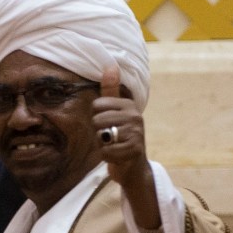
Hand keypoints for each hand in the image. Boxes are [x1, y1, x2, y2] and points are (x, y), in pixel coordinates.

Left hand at [93, 67, 160, 232]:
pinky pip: (106, 151)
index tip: (107, 124)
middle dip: (98, 132)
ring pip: (101, 136)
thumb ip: (111, 91)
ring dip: (102, 145)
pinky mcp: (134, 150)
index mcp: (129, 105)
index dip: (96, 118)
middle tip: (109, 138)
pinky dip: (106, 156)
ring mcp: (136, 133)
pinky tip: (115, 156)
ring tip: (112, 145)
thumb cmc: (121, 137)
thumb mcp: (116, 112)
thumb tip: (110, 65)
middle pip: (97, 120)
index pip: (97, 106)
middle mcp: (135, 116)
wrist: (133, 166)